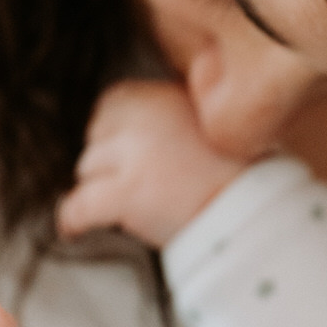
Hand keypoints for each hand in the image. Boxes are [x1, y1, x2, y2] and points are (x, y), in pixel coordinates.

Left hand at [56, 80, 246, 248]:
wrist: (253, 209)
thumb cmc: (236, 173)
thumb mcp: (206, 122)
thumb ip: (166, 115)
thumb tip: (123, 129)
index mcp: (163, 97)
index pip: (111, 103)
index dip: (114, 130)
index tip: (124, 151)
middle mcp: (144, 119)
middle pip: (95, 136)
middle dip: (107, 159)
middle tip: (132, 180)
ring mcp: (133, 155)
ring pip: (87, 169)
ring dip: (99, 188)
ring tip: (122, 207)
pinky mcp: (125, 194)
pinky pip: (77, 205)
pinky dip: (72, 219)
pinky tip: (73, 230)